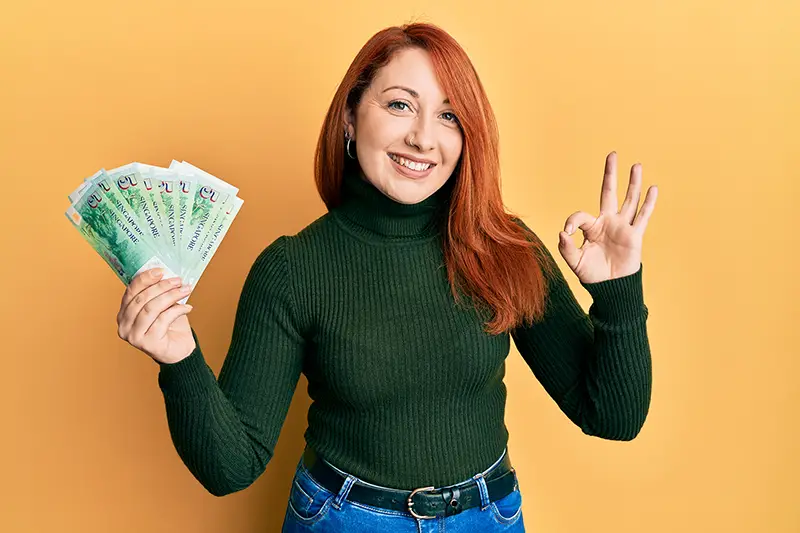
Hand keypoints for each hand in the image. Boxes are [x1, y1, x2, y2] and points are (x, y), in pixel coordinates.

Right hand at [117, 268, 195, 363]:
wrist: (179, 350)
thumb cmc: (170, 327)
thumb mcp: (162, 306)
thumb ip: (157, 293)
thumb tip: (164, 273)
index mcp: (124, 313)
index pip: (130, 292)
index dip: (145, 279)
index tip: (161, 271)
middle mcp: (124, 325)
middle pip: (141, 299)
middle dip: (162, 286)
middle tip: (178, 281)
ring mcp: (134, 336)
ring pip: (151, 308)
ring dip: (171, 296)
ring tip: (185, 290)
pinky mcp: (148, 343)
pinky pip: (163, 319)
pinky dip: (177, 310)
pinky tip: (187, 307)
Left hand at [558, 151, 657, 283]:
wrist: (610, 287)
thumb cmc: (592, 274)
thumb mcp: (574, 261)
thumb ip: (566, 247)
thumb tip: (562, 232)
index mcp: (591, 227)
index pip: (580, 216)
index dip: (571, 222)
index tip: (567, 233)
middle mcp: (608, 222)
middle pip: (609, 192)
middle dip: (610, 174)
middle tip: (612, 155)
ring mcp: (622, 227)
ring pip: (629, 200)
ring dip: (633, 183)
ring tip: (636, 165)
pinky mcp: (635, 236)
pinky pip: (643, 217)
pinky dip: (648, 203)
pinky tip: (653, 188)